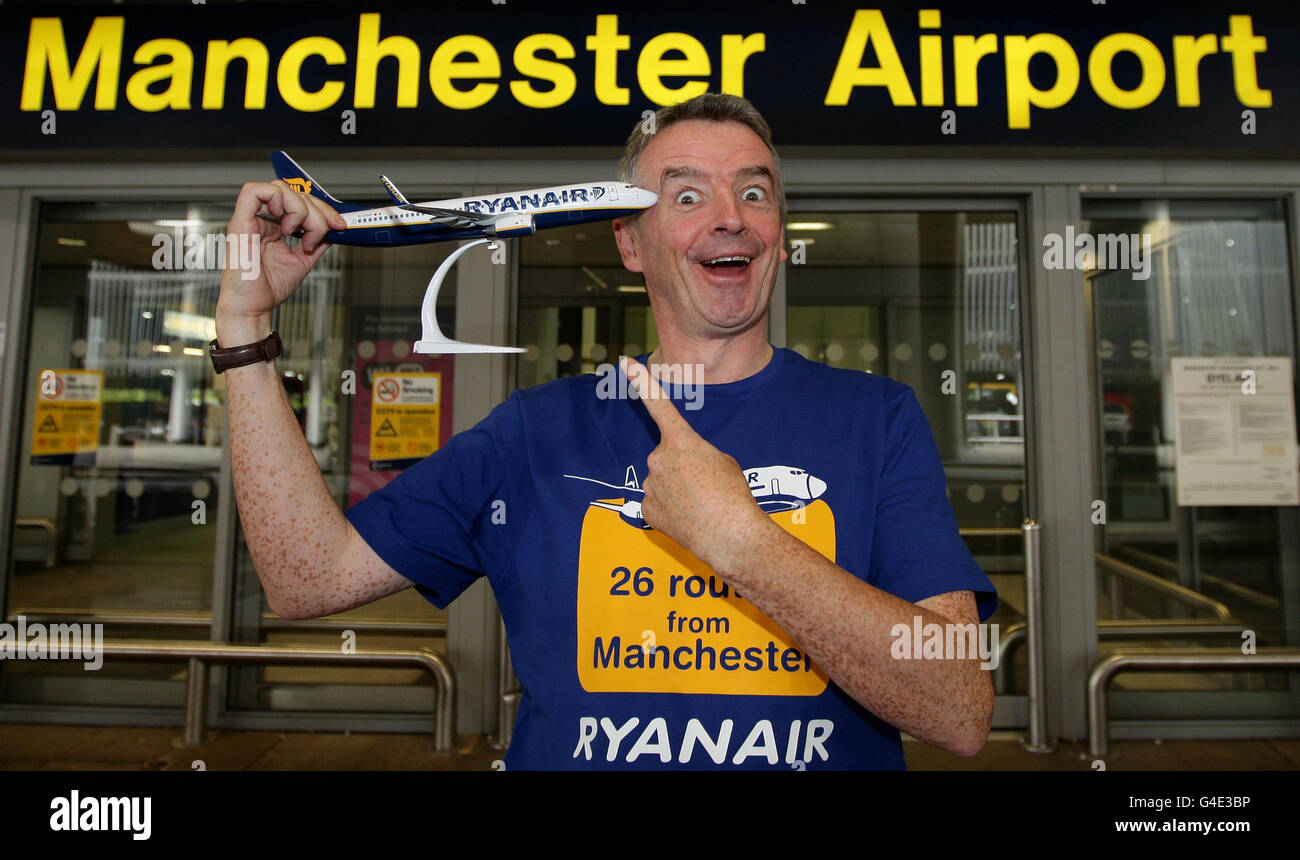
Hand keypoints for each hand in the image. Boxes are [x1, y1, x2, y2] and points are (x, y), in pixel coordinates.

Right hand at [215, 180, 345, 343]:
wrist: (254, 306)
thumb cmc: (269, 288)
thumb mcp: (303, 261)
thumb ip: (316, 242)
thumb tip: (333, 229)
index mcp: (274, 226)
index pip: (299, 201)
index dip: (323, 208)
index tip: (339, 225)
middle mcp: (262, 219)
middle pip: (293, 192)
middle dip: (318, 209)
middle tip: (327, 231)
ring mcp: (251, 219)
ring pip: (279, 188)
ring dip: (301, 208)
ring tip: (302, 234)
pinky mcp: (240, 222)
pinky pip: (253, 191)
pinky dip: (277, 200)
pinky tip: (286, 224)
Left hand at [621, 356, 772, 571]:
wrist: (731, 537)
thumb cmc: (735, 497)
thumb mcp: (723, 462)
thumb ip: (697, 454)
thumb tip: (683, 465)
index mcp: (682, 441)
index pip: (658, 405)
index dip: (642, 381)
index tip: (624, 362)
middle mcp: (659, 459)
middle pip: (667, 457)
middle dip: (683, 468)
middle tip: (707, 486)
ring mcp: (650, 484)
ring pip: (662, 480)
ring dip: (678, 489)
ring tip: (701, 505)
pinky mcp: (647, 508)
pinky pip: (657, 501)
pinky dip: (671, 508)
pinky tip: (689, 518)